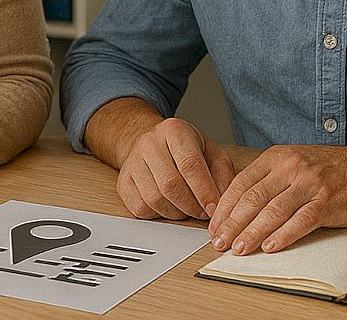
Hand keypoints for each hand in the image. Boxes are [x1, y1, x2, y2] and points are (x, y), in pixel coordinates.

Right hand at [117, 117, 235, 220]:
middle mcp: (149, 143)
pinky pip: (140, 208)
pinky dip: (158, 215)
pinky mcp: (123, 182)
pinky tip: (169, 207)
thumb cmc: (186, 149)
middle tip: (203, 213)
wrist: (153, 144)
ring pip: (155, 199)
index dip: (204, 191)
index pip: (189, 164)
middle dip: (191, 206)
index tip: (214, 208)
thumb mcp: (211, 152)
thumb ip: (222, 174)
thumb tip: (223, 200)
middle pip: (170, 185)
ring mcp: (132, 162)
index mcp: (174, 130)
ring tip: (187, 208)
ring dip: (176, 212)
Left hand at [208, 144, 346, 254]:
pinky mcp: (327, 201)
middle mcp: (290, 167)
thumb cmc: (329, 169)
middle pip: (253, 198)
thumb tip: (237, 205)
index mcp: (277, 157)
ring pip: (273, 211)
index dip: (224, 207)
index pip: (241, 183)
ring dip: (252, 233)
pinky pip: (301, 221)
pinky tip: (270, 247)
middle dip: (232, 223)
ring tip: (239, 248)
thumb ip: (268, 178)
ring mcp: (309, 183)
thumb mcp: (293, 162)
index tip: (213, 226)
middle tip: (219, 242)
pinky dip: (283, 235)